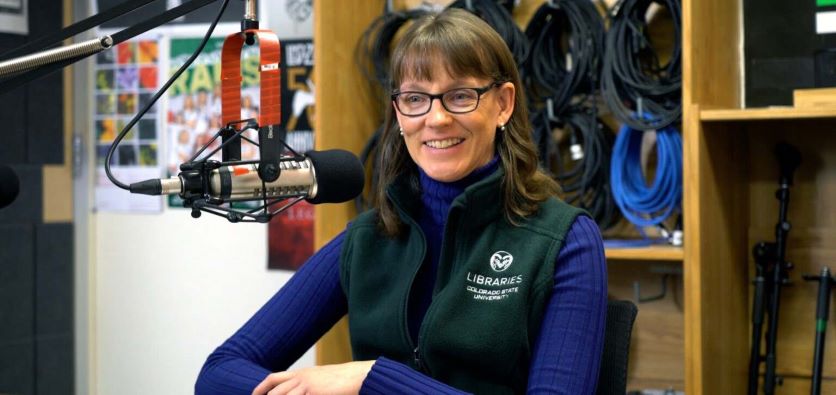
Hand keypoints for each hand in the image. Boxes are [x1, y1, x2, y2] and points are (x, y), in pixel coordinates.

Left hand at [252, 360, 374, 394]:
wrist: (357, 376)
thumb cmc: (342, 380)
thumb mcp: (320, 380)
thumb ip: (307, 384)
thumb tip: (298, 390)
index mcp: (301, 373)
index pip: (273, 378)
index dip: (260, 388)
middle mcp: (301, 378)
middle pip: (274, 391)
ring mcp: (306, 385)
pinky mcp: (314, 392)